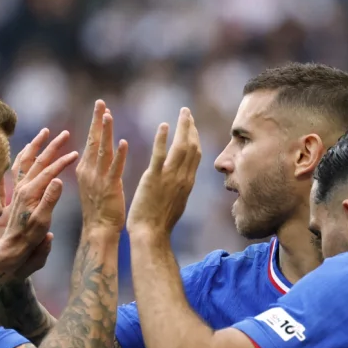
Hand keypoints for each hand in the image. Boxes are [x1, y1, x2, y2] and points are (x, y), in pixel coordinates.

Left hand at [0, 128, 77, 275]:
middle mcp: (23, 186)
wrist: (13, 246)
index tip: (76, 154)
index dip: (63, 162)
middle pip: (39, 160)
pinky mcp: (18, 192)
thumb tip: (58, 180)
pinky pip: (21, 167)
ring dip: (37, 145)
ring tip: (45, 133)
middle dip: (53, 146)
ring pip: (27, 160)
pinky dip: (26, 155)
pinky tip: (29, 151)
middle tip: (64, 134)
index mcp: (31, 192)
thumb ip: (50, 199)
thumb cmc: (30, 236)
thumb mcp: (43, 220)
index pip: (50, 171)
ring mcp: (19, 188)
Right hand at [75, 100, 128, 231]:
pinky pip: (115, 169)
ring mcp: (98, 179)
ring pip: (102, 151)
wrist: (98, 230)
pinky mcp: (110, 188)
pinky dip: (119, 155)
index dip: (95, 124)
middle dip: (97, 120)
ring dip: (106, 132)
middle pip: (93, 141)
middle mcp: (89, 171)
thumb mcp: (93, 184)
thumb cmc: (98, 210)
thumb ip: (95, 168)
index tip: (101, 107)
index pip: (90, 142)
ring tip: (108, 115)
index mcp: (85, 169)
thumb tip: (98, 154)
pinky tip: (123, 142)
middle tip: (100, 102)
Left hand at [127, 108, 200, 237]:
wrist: (152, 234)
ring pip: (181, 147)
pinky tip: (164, 125)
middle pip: (192, 147)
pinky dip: (163, 138)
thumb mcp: (176, 203)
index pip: (196, 155)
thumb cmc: (160, 223)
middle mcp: (183, 178)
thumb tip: (183, 180)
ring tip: (182, 113)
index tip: (191, 125)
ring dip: (183, 127)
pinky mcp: (154, 178)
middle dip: (191, 127)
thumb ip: (180, 188)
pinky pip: (160, 154)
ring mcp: (170, 178)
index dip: (195, 138)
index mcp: (188, 183)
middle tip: (187, 113)